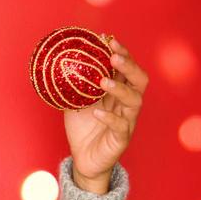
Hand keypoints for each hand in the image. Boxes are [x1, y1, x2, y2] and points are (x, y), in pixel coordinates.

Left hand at [62, 36, 144, 183]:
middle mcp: (127, 104)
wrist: (84, 158)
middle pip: (139, 80)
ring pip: (135, 101)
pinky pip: (120, 126)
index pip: (128, 68)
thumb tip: (61, 61)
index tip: (110, 40)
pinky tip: (97, 112)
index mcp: (119, 92)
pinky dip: (109, 118)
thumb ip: (75, 84)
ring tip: (104, 82)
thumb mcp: (77, 101)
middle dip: (129, 66)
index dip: (123, 53)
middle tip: (114, 57)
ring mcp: (127, 121)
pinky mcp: (122, 139)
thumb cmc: (84, 128)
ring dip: (120, 89)